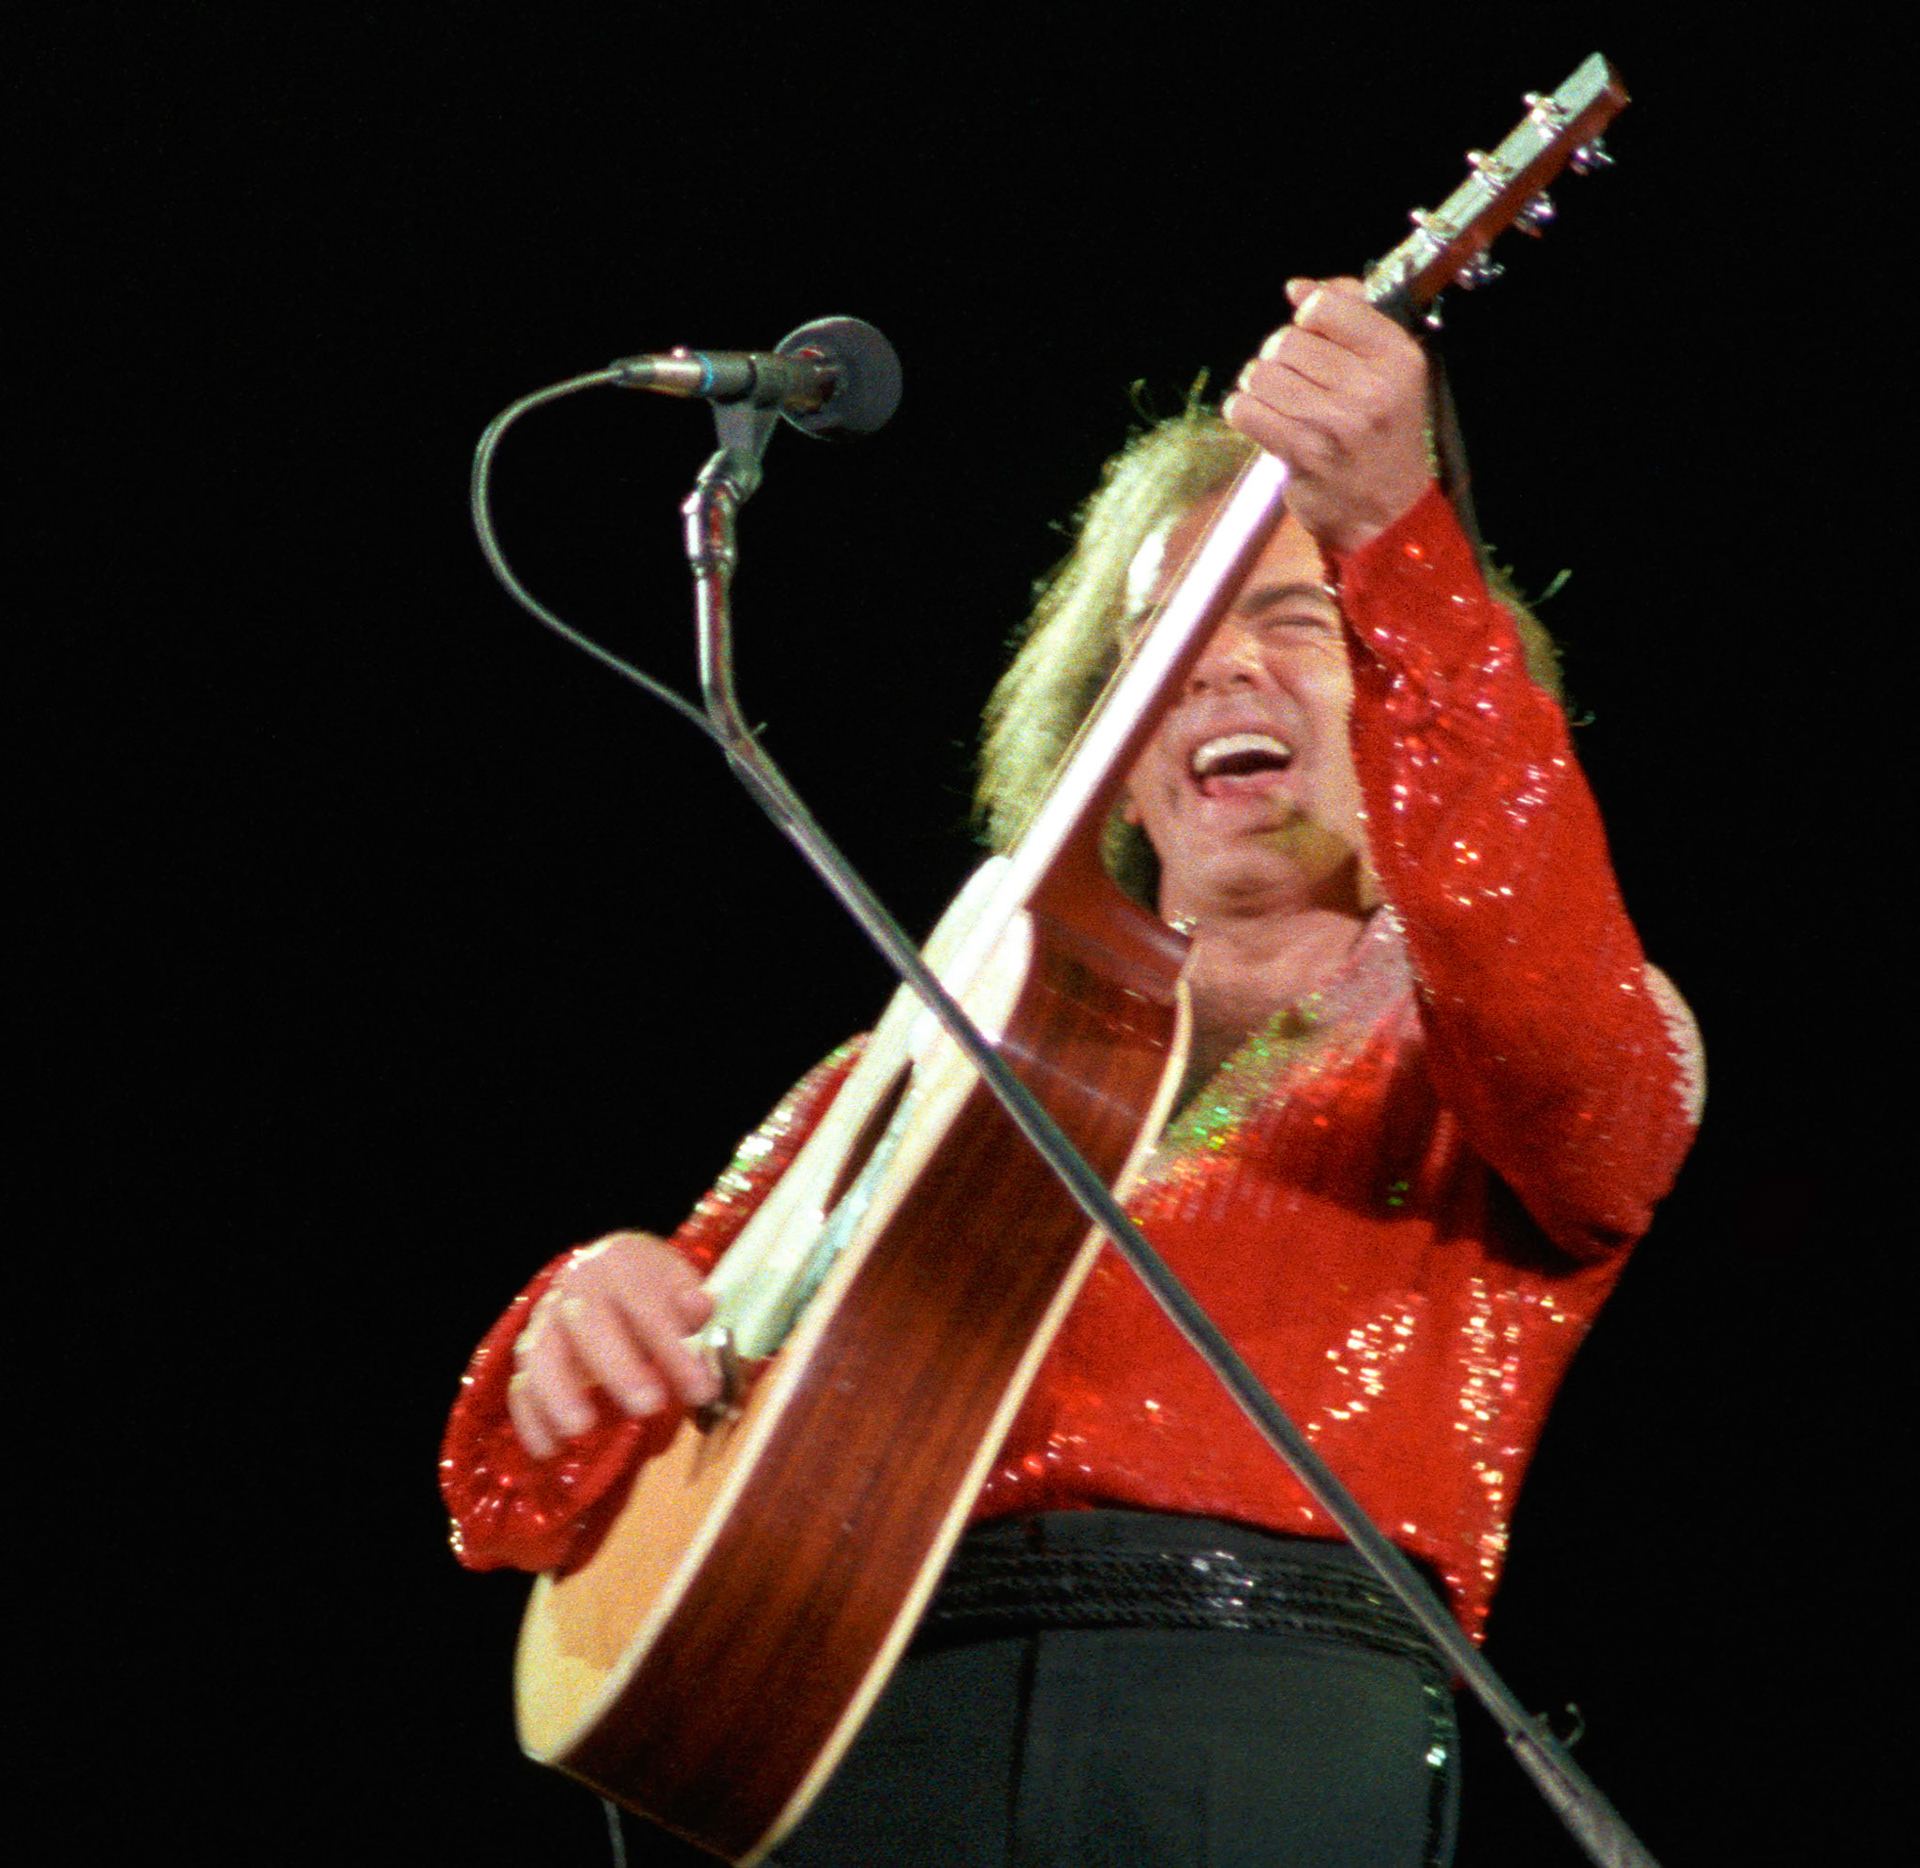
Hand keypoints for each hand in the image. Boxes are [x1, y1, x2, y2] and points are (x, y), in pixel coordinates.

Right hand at [506, 1232, 718, 1458]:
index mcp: (619, 1261)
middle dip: (618, 1367)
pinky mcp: (531, 1356)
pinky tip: (548, 1449)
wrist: (615, 1274)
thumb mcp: (681, 1285)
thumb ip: (691, 1304)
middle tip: (648, 1406)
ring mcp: (546, 1320)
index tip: (701, 1389)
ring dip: (558, 1393)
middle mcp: (576, 1285)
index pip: (645, 1302)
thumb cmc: (655, 1289)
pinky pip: (520, 1386)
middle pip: (587, 1323)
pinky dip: (530, 1419)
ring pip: (540, 1353)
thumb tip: (698, 1308)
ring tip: (581, 1429)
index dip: (673, 1347)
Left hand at [1223, 277, 1434, 556]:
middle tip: (1295, 382)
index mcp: (1399, 358)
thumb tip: (1298, 287)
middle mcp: (1372, 388)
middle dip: (1279, 358)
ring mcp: (1337, 423)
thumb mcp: (1389, 371)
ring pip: (1261, 374)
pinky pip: (1245, 410)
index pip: (1328, 306)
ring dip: (1260, 387)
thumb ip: (1351, 317)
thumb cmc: (1382, 436)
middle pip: (1286, 341)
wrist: (1387, 516)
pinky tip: (1265, 423)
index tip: (1314, 338)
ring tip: (1281, 404)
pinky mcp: (1303, 453)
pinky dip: (1245, 413)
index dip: (1308, 316)